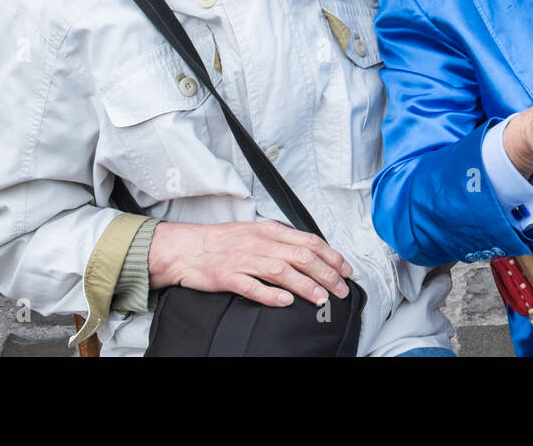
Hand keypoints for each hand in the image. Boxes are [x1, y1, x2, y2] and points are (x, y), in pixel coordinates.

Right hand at [147, 220, 353, 306]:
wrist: (186, 248)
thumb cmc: (221, 241)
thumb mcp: (255, 232)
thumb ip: (281, 241)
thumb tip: (309, 253)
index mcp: (269, 230)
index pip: (309, 241)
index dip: (331, 256)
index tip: (346, 270)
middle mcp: (260, 243)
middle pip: (302, 256)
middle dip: (326, 274)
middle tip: (340, 289)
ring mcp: (244, 260)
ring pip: (282, 271)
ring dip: (306, 285)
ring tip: (321, 298)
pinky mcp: (228, 277)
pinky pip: (253, 287)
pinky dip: (271, 295)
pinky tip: (286, 302)